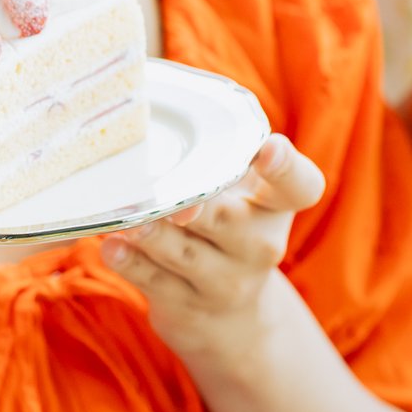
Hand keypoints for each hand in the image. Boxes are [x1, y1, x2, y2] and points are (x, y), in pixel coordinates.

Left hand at [100, 135, 326, 382]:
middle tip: (175, 200)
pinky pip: (155, 283)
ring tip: (129, 220)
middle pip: (229, 222)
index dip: (286, 167)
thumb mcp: (236, 191)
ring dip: (154, 236)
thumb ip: (215, 155)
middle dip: (199, 210)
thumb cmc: (225, 223)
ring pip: (186, 255)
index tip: (268, 148)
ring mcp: (225, 280)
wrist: (227, 312)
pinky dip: (131, 264)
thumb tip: (146, 99)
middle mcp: (259, 244)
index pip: (299, 185)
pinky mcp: (187, 305)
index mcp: (276, 205)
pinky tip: (111, 247)